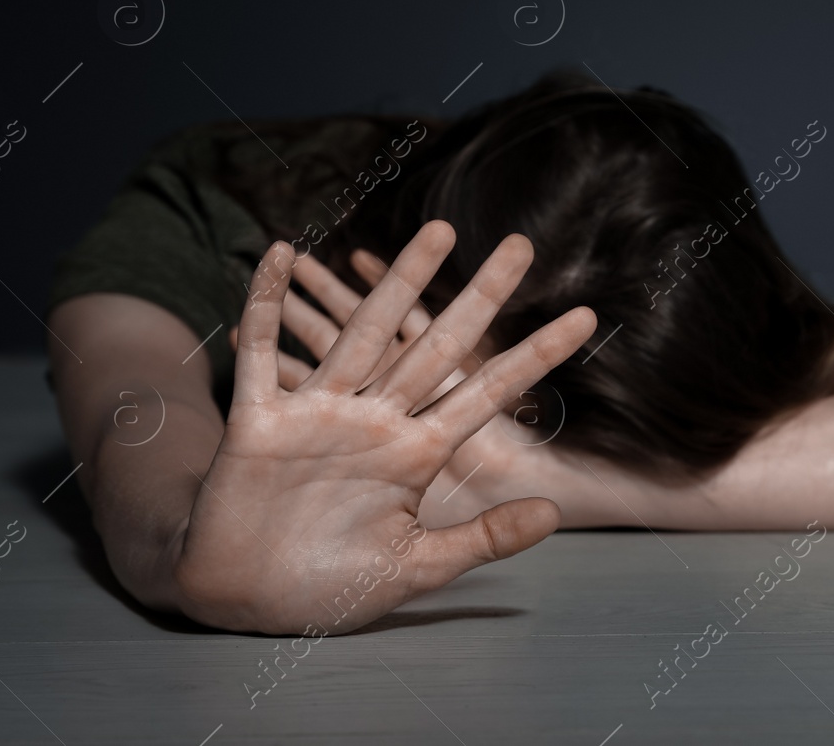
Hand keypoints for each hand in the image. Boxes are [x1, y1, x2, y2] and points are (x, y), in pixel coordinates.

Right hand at [175, 222, 595, 634]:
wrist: (247, 601)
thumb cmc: (329, 583)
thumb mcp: (416, 566)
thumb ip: (482, 539)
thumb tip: (552, 511)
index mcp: (418, 452)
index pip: (488, 391)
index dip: (535, 354)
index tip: (586, 318)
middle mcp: (377, 420)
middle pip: (438, 345)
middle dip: (481, 296)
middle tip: (523, 244)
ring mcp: (320, 414)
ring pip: (365, 333)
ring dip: (399, 282)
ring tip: (438, 232)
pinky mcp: (260, 421)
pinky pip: (262, 353)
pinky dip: (263, 304)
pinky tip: (275, 253)